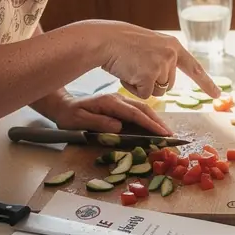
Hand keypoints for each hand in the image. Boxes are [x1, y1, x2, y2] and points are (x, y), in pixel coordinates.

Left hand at [43, 90, 171, 136]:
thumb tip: (119, 127)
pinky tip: (154, 125)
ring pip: (142, 109)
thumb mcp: (79, 121)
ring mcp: (119, 100)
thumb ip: (99, 123)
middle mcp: (118, 99)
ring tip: (166, 132)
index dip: (150, 124)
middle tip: (171, 134)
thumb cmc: (69, 116)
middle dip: (158, 121)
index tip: (163, 133)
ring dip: (155, 119)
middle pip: (143, 109)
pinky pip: (137, 111)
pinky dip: (148, 118)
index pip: (135, 114)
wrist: (62, 105)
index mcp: (110, 102)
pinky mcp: (119, 105)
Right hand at [98, 22, 221, 100]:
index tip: (218, 94)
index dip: (206, 82)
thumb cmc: (123, 44)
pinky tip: (127, 73)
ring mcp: (162, 65)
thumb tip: (167, 82)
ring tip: (131, 67)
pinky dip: (134, 89)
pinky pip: (146, 95)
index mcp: (173, 46)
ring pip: (158, 91)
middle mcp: (172, 55)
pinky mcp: (150, 76)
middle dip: (152, 81)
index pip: (194, 67)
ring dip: (143, 85)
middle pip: (169, 85)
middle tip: (137, 66)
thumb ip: (163, 58)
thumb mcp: (151, 46)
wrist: (106, 40)